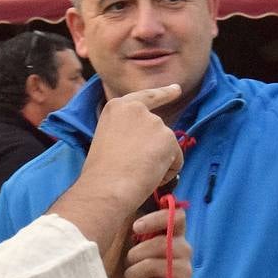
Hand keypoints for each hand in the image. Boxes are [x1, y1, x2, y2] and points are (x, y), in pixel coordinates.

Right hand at [79, 84, 184, 210]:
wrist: (106, 188)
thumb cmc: (101, 173)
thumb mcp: (108, 140)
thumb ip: (127, 132)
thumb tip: (149, 143)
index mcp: (117, 107)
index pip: (146, 97)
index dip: (163, 94)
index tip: (177, 89)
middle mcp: (137, 109)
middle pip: (158, 130)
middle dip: (155, 149)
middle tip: (135, 168)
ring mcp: (154, 122)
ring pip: (167, 147)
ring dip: (159, 163)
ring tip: (137, 173)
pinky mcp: (168, 138)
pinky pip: (176, 160)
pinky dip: (167, 173)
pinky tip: (149, 177)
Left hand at [124, 207, 191, 277]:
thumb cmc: (139, 267)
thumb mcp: (138, 246)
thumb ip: (139, 232)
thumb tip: (127, 220)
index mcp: (175, 233)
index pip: (176, 216)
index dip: (156, 219)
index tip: (135, 227)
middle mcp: (185, 249)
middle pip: (159, 244)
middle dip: (135, 255)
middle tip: (127, 264)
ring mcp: (186, 270)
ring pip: (152, 266)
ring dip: (133, 274)